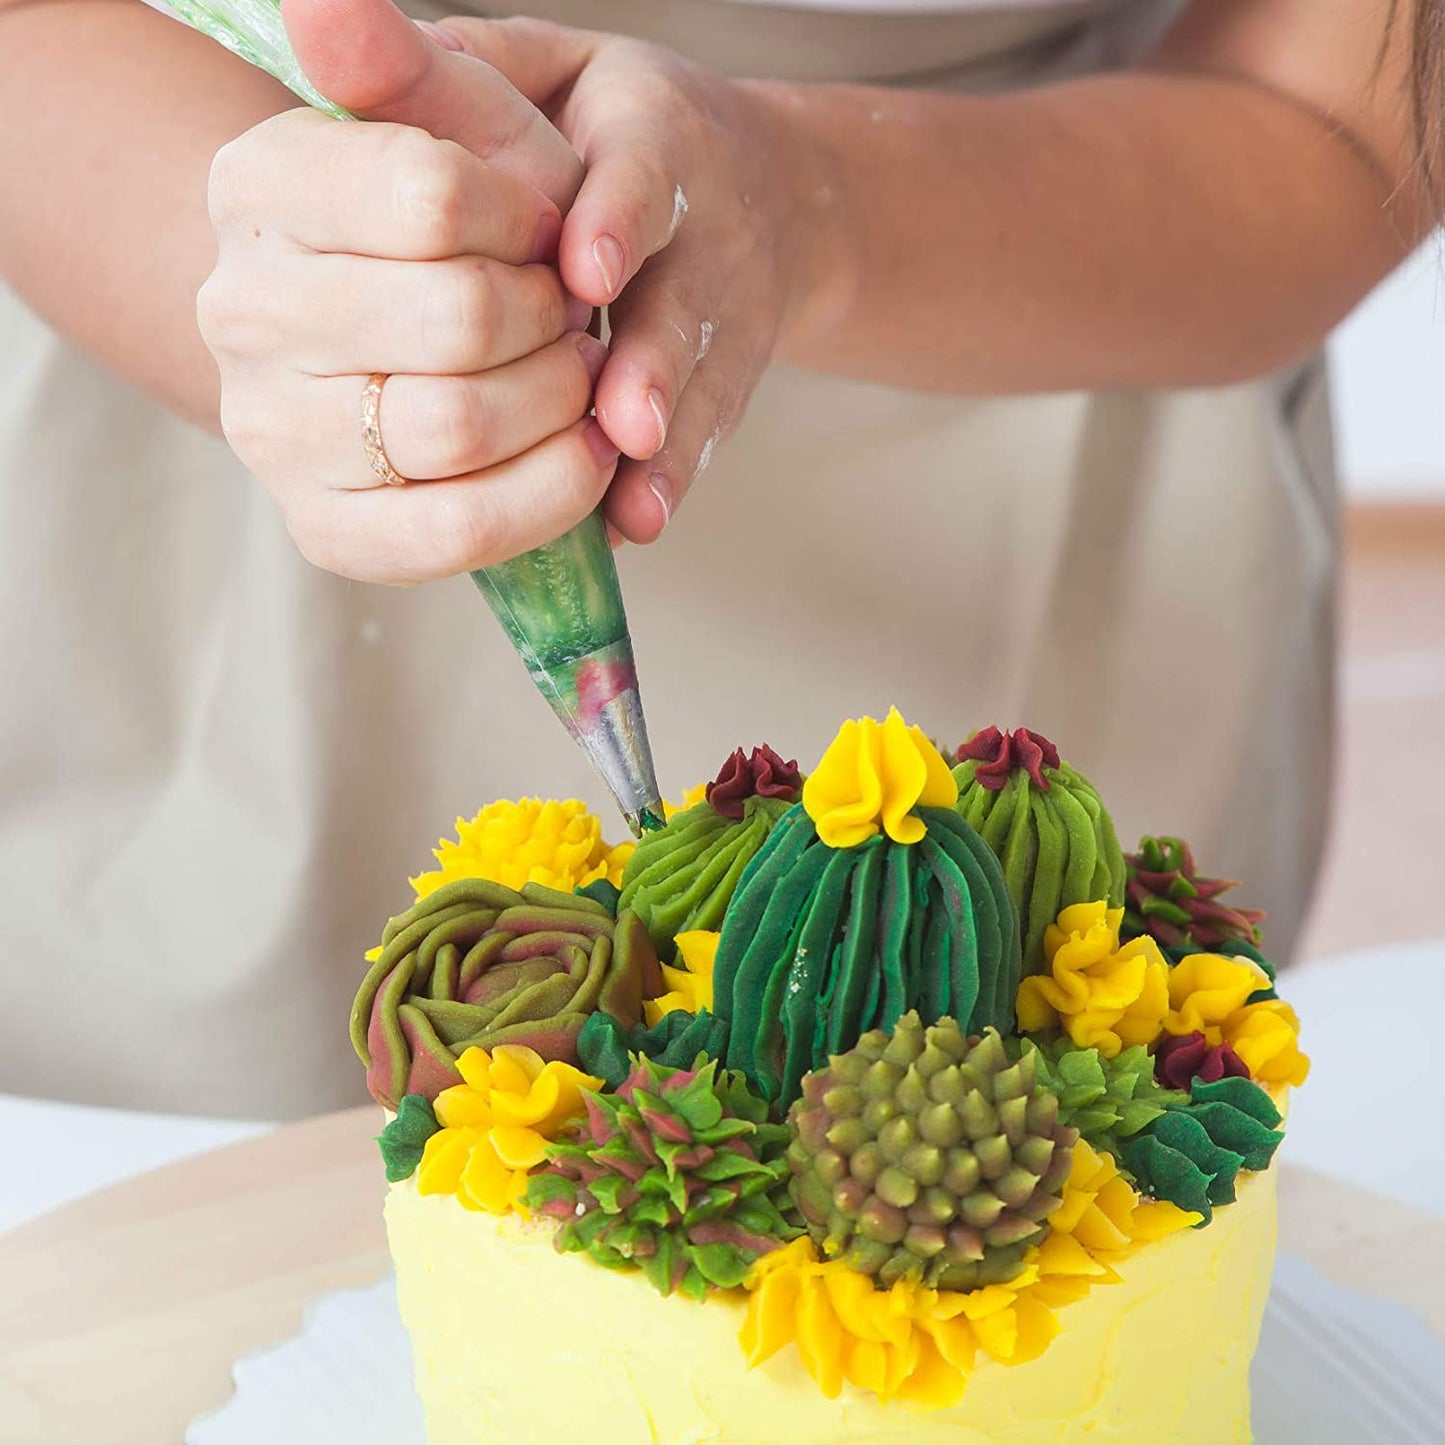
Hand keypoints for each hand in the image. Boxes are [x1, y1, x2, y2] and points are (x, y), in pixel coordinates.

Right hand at [197, 1, 618, 583]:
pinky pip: (459, 531)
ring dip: (561, 402)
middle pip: (459, 319)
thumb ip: (396, 62)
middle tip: (569, 312)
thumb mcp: (448, 120)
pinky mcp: (328, 531)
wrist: (418, 338)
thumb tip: (321, 5)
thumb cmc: (458, 225)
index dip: (529, 218)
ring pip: (459, 427)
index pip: (432, 196)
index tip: (544, 226)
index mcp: (259, 187)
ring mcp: (275, 434)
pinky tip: (583, 455)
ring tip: (575, 375)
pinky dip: (552, 495)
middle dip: (552, 316)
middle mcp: (243, 312)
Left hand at [433, 18, 834, 543]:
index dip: (614, 223)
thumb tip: (320, 20)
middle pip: (675, 302)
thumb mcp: (535, 71)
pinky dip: (668, 480)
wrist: (746, 192)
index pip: (642, 178)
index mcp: (654, 138)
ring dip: (662, 430)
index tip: (584, 270)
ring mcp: (718, 317)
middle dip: (645, 361)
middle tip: (615, 412)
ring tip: (632, 483)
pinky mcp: (721, 383)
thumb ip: (438, 69)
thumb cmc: (596, 134)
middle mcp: (701, 233)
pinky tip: (634, 521)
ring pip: (691, 377)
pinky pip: (700, 436)